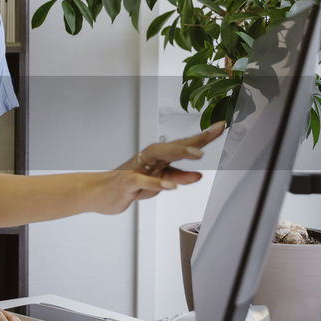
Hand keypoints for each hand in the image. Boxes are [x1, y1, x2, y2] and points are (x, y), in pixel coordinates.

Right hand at [90, 122, 225, 214]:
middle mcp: (149, 159)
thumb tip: (199, 175)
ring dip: (178, 152)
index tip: (221, 126)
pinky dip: (157, 182)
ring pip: (158, 155)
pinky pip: (142, 180)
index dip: (202, 136)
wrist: (98, 193)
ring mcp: (137, 168)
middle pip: (173, 145)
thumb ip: (178, 177)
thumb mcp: (158, 183)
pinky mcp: (127, 182)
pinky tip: (172, 185)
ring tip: (198, 153)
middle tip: (215, 131)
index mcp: (158, 158)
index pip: (183, 145)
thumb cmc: (129, 186)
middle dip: (194, 138)